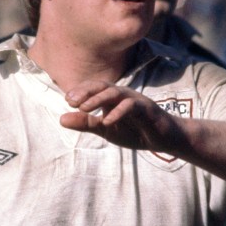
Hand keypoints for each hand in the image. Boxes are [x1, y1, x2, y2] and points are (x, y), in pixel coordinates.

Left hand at [60, 80, 179, 152]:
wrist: (163, 139)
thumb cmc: (135, 131)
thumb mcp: (106, 129)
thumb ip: (86, 123)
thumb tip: (61, 119)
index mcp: (112, 98)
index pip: (94, 88)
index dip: (80, 91)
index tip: (67, 100)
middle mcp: (123, 95)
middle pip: (103, 86)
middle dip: (86, 91)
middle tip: (72, 100)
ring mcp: (135, 100)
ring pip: (115, 93)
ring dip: (98, 99)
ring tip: (85, 108)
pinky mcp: (146, 109)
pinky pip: (131, 106)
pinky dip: (118, 112)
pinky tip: (107, 121)